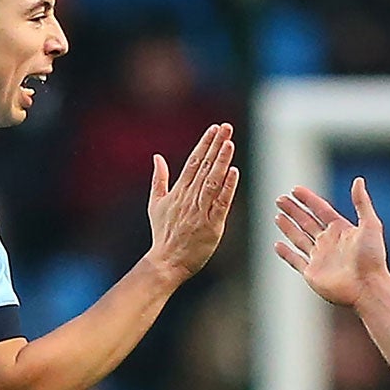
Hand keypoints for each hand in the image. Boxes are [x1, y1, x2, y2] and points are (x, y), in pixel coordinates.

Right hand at [145, 123, 238, 281]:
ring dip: (221, 161)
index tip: (214, 129)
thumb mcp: (156, 204)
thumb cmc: (163, 234)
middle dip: (216, 145)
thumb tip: (157, 157)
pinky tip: (234, 172)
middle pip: (204, 167)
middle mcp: (190, 198)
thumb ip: (158, 179)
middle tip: (226, 127)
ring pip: (213, 181)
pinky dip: (227, 188)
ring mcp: (201, 211)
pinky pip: (221, 204)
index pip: (193, 162)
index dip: (205, 144)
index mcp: (178, 192)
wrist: (166, 262)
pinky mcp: (212, 226)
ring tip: (230, 143)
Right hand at [273, 178, 389, 308]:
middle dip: (294, 210)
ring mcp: (319, 258)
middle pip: (307, 222)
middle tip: (280, 199)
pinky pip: (295, 260)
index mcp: (341, 230)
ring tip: (278, 215)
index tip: (295, 189)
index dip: (308, 199)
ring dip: (288, 227)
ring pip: (299, 238)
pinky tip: (278, 244)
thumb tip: (359, 180)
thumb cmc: (372, 258)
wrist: (368, 287)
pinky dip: (286, 253)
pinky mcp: (312, 273)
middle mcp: (329, 242)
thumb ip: (362, 203)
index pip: (320, 210)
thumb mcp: (371, 225)